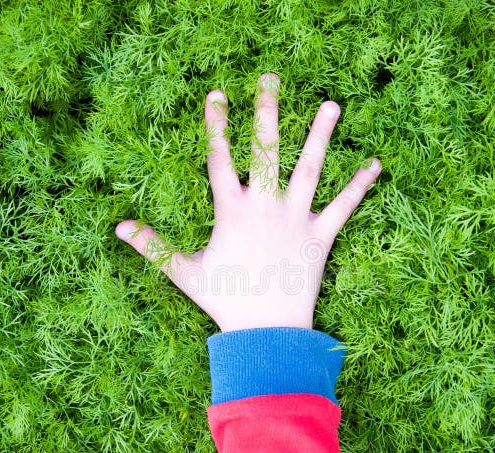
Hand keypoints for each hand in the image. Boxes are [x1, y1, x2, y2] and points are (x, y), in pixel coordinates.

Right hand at [116, 73, 379, 331]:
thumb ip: (153, 246)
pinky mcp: (321, 236)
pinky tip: (376, 164)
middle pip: (266, 150)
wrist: (266, 333)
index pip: (220, 159)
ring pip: (310, 168)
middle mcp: (265, 206)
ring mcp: (296, 218)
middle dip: (268, 112)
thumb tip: (118, 227)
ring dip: (321, 135)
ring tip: (333, 103)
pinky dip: (360, 186)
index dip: (218, 125)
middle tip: (271, 78)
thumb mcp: (184, 272)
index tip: (218, 94)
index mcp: (232, 211)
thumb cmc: (225, 302)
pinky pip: (344, 206)